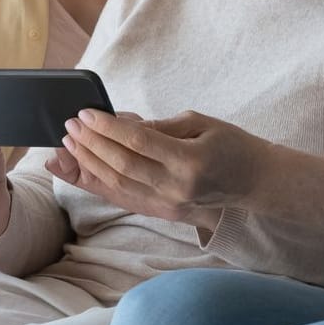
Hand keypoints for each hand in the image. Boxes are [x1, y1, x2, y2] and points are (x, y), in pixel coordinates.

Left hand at [60, 110, 275, 227]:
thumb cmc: (231, 145)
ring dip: (88, 163)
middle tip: (71, 125)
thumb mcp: (200, 123)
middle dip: (91, 143)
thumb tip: (120, 123)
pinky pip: (122, 197)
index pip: (138, 142)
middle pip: (122, 165)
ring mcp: (168, 203)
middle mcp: (176, 186)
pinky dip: (98, 183)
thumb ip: (159, 125)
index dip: (107, 127)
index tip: (86, 114)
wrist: (253, 182)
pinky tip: (80, 168)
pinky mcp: (162, 211)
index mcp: (189, 160)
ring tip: (70, 143)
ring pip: (117, 184)